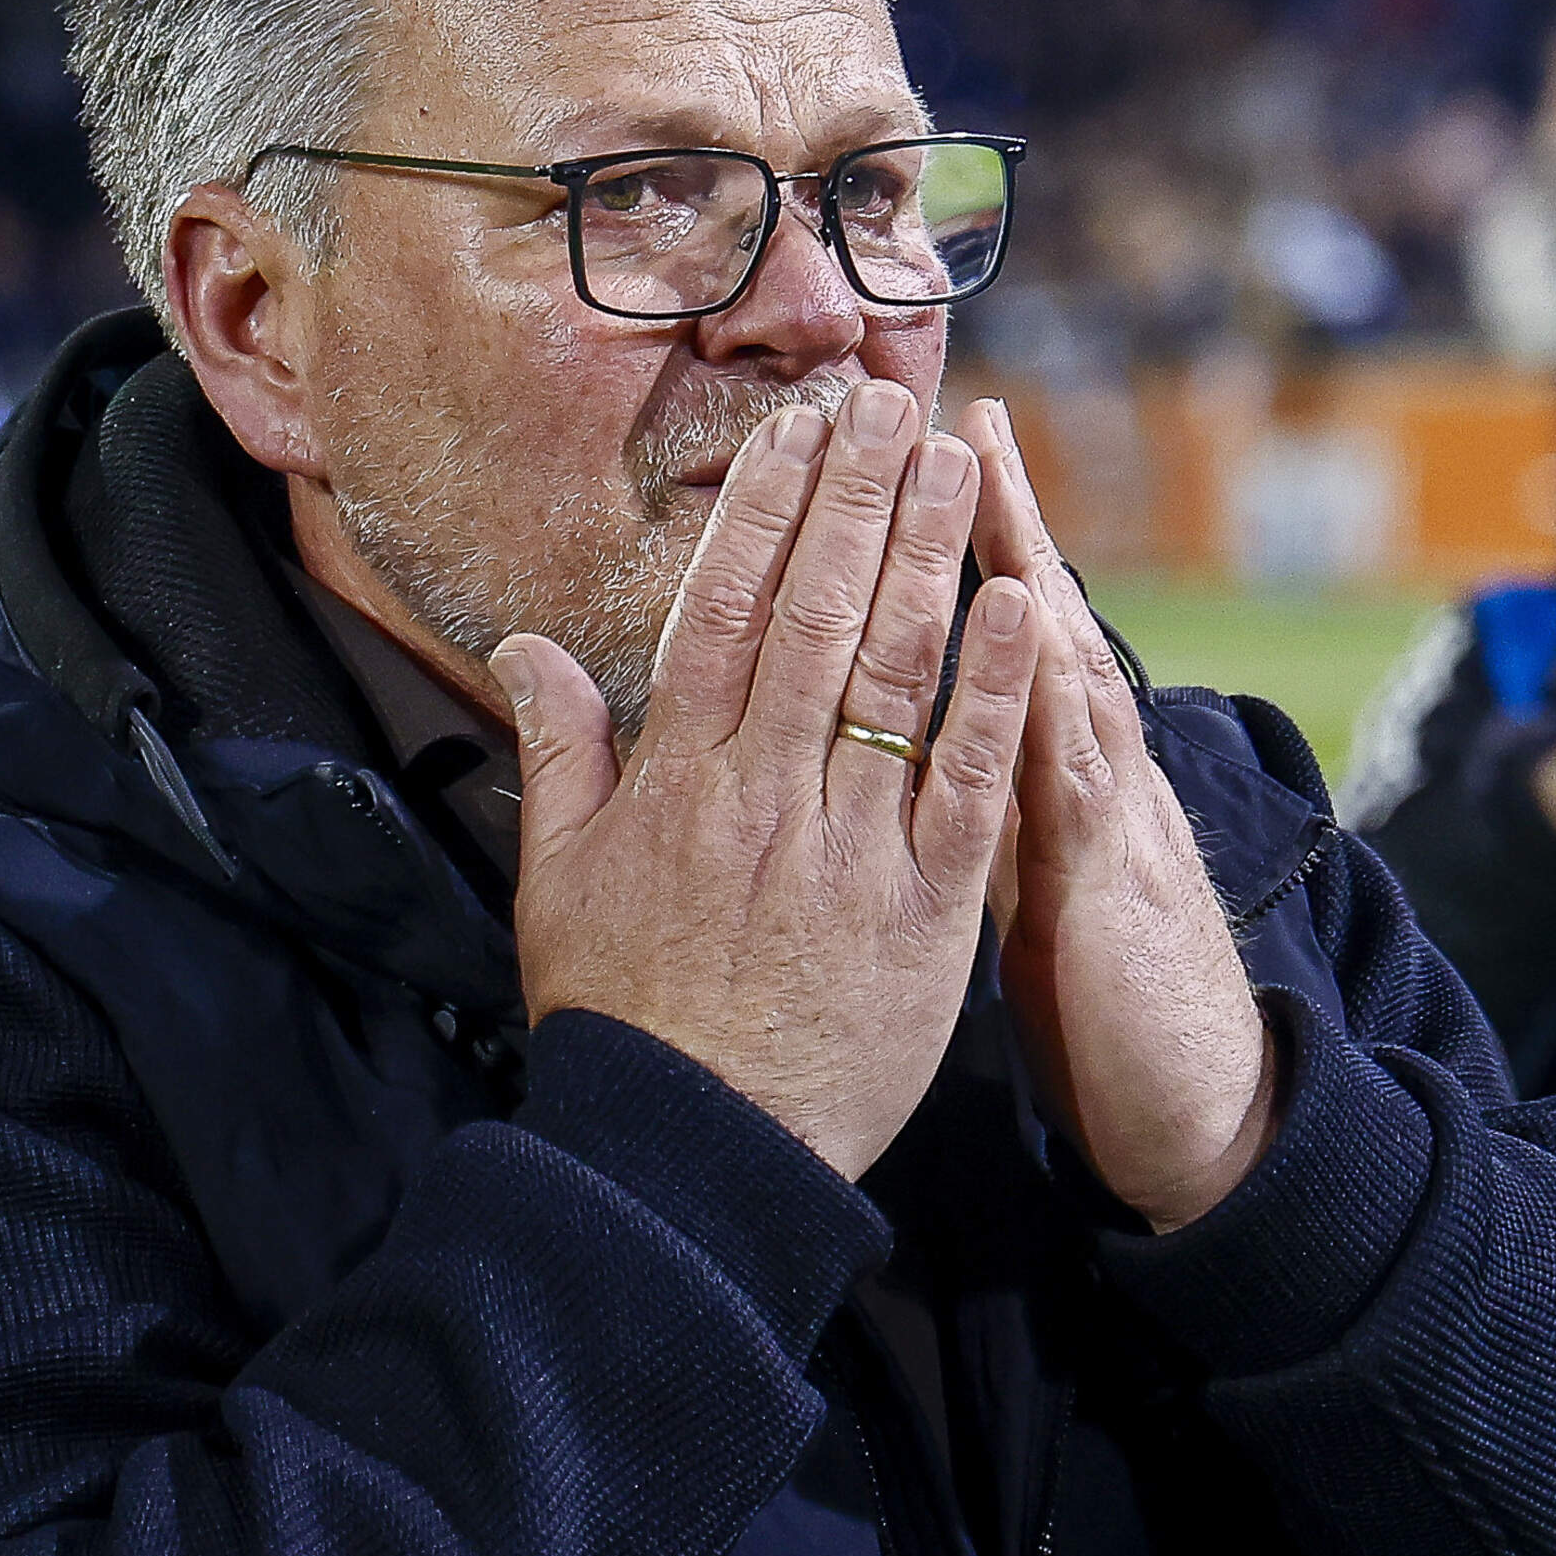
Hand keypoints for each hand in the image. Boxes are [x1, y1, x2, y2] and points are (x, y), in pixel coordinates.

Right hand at [493, 379, 1036, 1182]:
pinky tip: (1028, 609)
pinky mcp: (929, 911)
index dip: (767, 506)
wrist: (695, 1154)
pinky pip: (969, 784)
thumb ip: (561, 753)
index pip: (727, 609)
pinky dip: (997, 694)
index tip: (800, 427)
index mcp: (680, 780)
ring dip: (932, 561)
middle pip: (818, 616)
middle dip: (858, 499)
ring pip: (896, 678)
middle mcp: (765, 795)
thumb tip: (528, 646)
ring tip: (962, 464)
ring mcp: (852, 849)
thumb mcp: (559, 882)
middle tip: (895, 402)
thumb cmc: (626, 1016)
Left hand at [959, 396, 1276, 1232]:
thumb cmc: (1110, 1005)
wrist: (1204, 1105)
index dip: (945, 553)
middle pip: (1033, 621)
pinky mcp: (1109, 883)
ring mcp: (1106, 818)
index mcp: (1051, 779)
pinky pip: (1075, 779)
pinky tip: (1030, 631)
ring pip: (1062, 666)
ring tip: (989, 472)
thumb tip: (910, 756)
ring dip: (1025, 564)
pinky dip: (1050, 700)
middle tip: (952, 407)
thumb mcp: (1032, 893)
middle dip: (992, 515)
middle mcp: (1086, 774)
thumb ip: (983, 814)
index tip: (909, 460)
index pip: (990, 643)